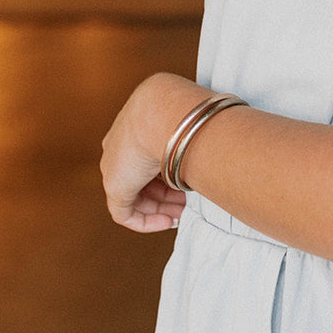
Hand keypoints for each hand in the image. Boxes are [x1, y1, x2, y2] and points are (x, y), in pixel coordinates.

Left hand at [99, 73, 206, 231]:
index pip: (152, 160)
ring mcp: (115, 166)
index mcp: (137, 128)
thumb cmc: (185, 114)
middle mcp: (121, 147)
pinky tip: (169, 221)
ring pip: (137, 197)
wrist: (164, 110)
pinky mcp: (114, 186)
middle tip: (189, 206)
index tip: (190, 183)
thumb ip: (198, 140)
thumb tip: (218, 150)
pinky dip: (147, 222)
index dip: (172, 176)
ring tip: (184, 214)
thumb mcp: (193, 127)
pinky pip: (125, 214)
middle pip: (145, 180)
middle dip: (169, 197)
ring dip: (163, 209)